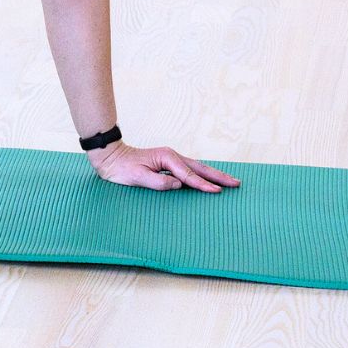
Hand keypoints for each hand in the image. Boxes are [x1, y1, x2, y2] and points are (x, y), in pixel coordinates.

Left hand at [87, 140, 241, 192]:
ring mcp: (171, 159)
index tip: (217, 191)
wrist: (111, 157)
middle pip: (200, 167)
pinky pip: (190, 170)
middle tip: (236, 183)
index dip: (203, 185)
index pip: (189, 175)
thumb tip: (178, 185)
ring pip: (197, 167)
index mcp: (167, 158)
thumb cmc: (122, 168)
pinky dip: (202, 174)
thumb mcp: (137, 177)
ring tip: (229, 181)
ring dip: (213, 174)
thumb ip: (158, 182)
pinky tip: (209, 179)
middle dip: (218, 176)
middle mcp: (172, 156)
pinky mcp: (168, 164)